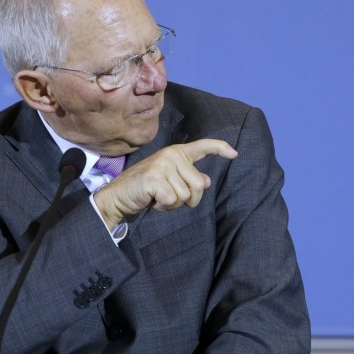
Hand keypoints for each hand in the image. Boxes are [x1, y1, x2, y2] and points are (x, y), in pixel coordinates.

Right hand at [94, 139, 237, 228]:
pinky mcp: (154, 179)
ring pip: (186, 195)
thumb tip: (206, 180)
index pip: (204, 146)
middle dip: (189, 199)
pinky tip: (152, 201)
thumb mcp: (171, 182)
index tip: (234, 154)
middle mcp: (171, 155)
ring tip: (158, 197)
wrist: (118, 197)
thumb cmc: (147, 190)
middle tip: (169, 197)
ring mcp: (162, 165)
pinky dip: (164, 207)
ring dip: (174, 204)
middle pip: (199, 185)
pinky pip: (173, 201)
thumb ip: (189, 179)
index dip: (221, 148)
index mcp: (177, 153)